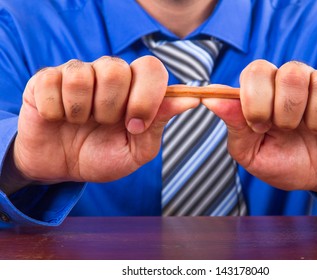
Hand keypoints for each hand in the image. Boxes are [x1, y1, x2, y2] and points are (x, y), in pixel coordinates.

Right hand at [12, 56, 198, 186]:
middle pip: (116, 69)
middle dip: (110, 109)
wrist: (62, 168)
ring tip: (79, 123)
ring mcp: (77, 72)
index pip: (151, 67)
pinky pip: (51, 84)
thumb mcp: (136, 150)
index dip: (146, 96)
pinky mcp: (45, 78)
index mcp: (135, 87)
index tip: (135, 126)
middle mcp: (108, 73)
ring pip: (81, 76)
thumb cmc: (102, 156)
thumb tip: (192, 98)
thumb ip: (159, 123)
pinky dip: (54, 111)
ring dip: (80, 112)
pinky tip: (58, 118)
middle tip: (103, 125)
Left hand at [203, 60, 316, 194]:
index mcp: (267, 91)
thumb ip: (234, 126)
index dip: (256, 100)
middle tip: (287, 131)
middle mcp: (295, 81)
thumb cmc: (285, 163)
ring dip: (315, 120)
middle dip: (286, 112)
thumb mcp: (252, 153)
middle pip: (290, 71)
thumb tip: (209, 97)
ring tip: (313, 133)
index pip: (257, 70)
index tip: (259, 127)